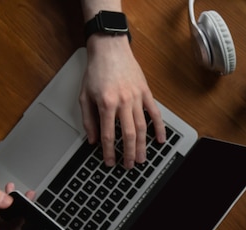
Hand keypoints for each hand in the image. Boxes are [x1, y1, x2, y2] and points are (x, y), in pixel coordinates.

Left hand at [79, 35, 165, 168]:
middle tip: (129, 165)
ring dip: (143, 146)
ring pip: (142, 127)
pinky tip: (160, 139)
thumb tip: (93, 139)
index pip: (108, 135)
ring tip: (142, 158)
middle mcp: (123, 102)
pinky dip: (159, 128)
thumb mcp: (84, 95)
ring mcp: (136, 98)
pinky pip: (155, 113)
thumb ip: (88, 119)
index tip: (110, 161)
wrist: (109, 48)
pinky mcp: (146, 93)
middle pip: (129, 135)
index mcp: (106, 103)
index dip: (109, 151)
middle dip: (129, 153)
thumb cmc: (96, 70)